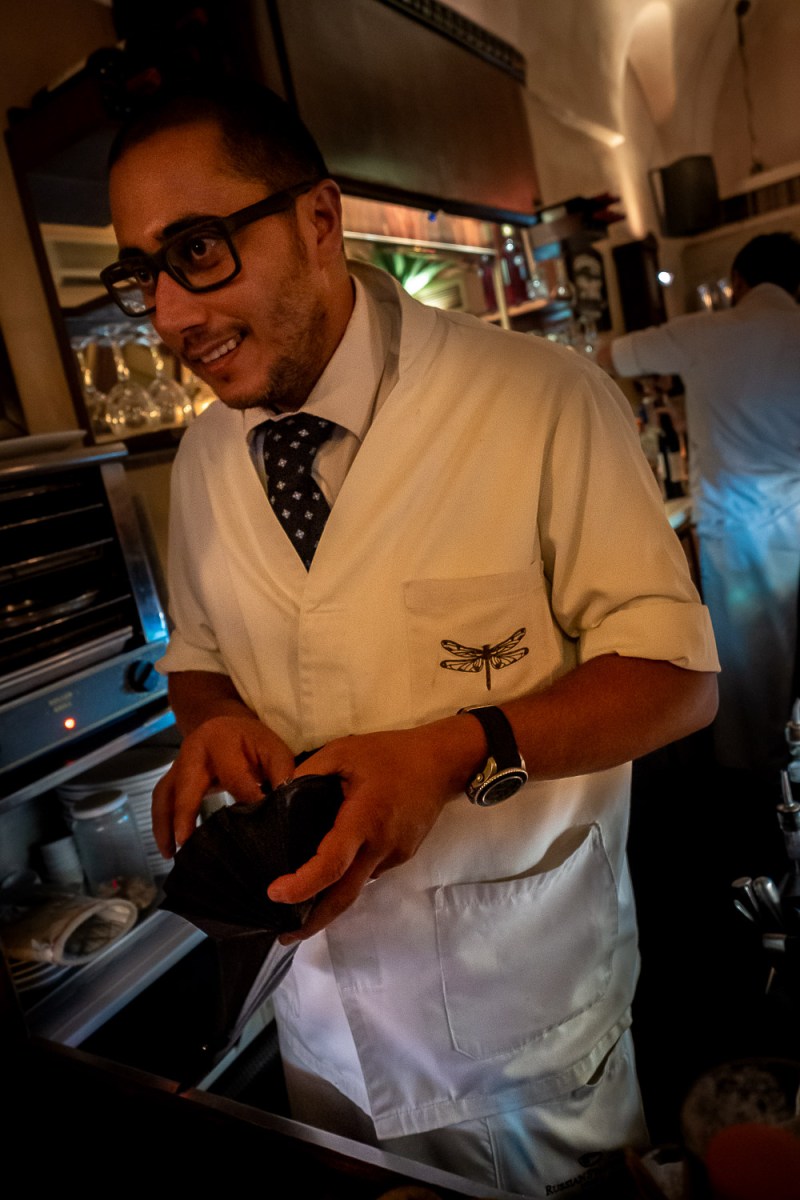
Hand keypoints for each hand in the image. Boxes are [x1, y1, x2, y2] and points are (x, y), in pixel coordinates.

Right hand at [152, 714, 294, 857]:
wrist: (223, 726)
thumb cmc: (252, 742)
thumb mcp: (273, 750)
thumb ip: (280, 775)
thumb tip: (281, 806)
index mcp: (222, 742)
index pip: (234, 776)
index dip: (246, 801)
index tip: (257, 828)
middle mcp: (193, 752)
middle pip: (186, 785)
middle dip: (185, 815)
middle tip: (188, 844)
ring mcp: (177, 766)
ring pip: (165, 795)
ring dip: (165, 826)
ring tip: (172, 854)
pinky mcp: (170, 779)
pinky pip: (161, 802)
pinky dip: (161, 826)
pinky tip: (169, 849)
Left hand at [266, 719, 478, 941]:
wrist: (444, 762)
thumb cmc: (392, 753)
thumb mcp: (343, 750)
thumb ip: (308, 772)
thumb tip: (278, 795)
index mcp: (364, 820)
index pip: (331, 864)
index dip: (303, 885)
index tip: (276, 894)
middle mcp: (381, 847)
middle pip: (344, 897)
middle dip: (313, 922)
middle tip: (284, 936)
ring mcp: (395, 855)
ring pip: (357, 886)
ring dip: (330, 899)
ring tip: (300, 900)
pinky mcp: (403, 855)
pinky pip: (370, 871)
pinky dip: (348, 877)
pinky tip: (333, 870)